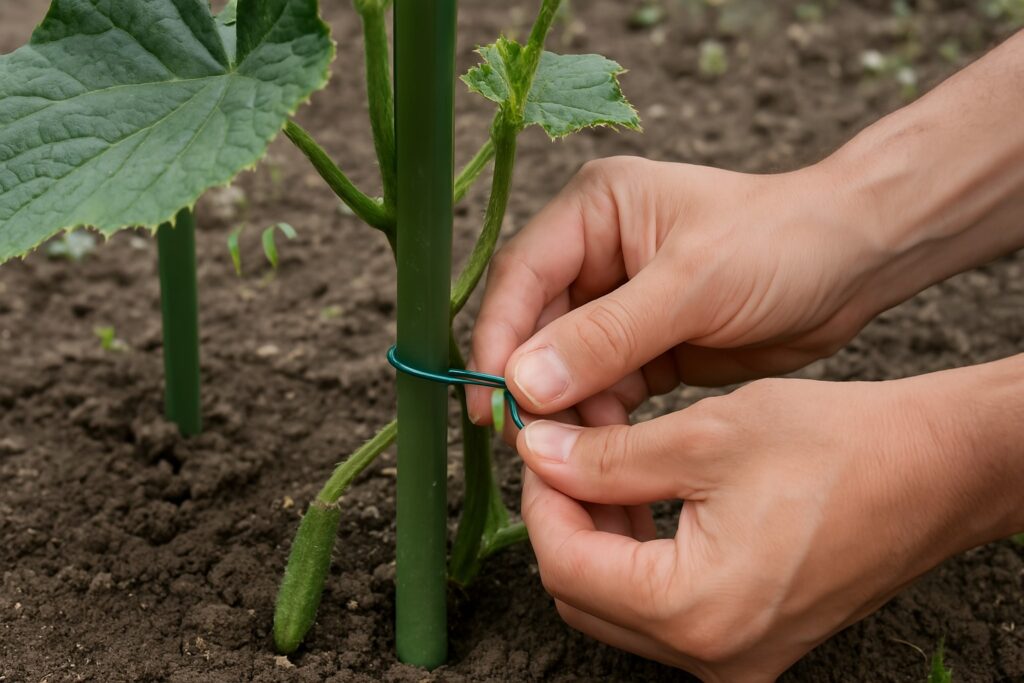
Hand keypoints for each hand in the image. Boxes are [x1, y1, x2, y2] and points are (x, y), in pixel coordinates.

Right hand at [468, 156, 885, 428]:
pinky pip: (602, 387)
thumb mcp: (692, 286)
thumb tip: (522, 383)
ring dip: (564, 408)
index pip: (522, 276)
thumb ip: (606, 336)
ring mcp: (618, 301)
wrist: (857, 264)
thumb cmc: (781, 246)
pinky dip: (599, 418)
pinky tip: (604, 447)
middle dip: (530, 383)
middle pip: (535, 325)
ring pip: (564, 364)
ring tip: (568, 453)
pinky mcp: (644, 345)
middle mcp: (596, 252)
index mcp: (595, 211)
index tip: (488, 400)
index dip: (497, 339)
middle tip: (524, 441)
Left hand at [517, 364, 1023, 681]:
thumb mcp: (705, 437)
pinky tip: (641, 496)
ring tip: (600, 464)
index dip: (538, 498)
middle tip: (563, 450)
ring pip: (618, 603)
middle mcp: (713, 657)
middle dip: (562, 516)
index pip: (566, 564)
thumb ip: (606, 457)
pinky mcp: (751, 640)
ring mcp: (735, 658)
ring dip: (596, 533)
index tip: (537, 444)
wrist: (934, 470)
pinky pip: (663, 608)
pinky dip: (638, 553)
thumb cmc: (838, 448)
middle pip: (583, 593)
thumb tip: (536, 455)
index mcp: (697, 612)